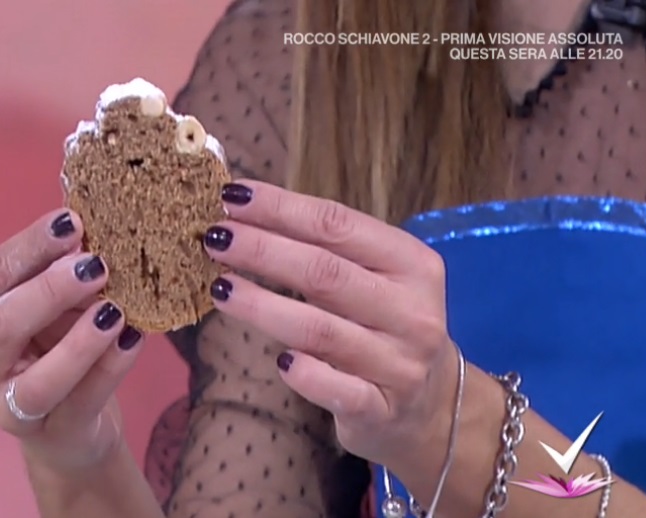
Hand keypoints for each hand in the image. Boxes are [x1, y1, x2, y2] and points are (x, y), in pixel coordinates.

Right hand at [0, 209, 144, 471]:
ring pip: (37, 381)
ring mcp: (7, 408)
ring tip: (114, 309)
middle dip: (50, 290)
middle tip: (96, 264)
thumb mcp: (51, 303)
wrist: (70, 424)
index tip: (73, 222)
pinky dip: (109, 368)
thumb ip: (59, 268)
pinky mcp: (51, 436)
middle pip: (3, 325)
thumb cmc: (54, 345)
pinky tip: (133, 338)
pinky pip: (80, 402)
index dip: (32, 247)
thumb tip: (90, 222)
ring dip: (79, 343)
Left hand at [203, 181, 458, 466]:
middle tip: (216, 237)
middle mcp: (412, 311)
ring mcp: (400, 364)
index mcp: (411, 264)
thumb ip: (324, 249)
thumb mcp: (373, 278)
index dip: (281, 208)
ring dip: (264, 307)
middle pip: (325, 273)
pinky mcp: (383, 411)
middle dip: (263, 250)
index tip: (232, 196)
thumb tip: (245, 213)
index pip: (338, 225)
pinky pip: (339, 391)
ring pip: (321, 331)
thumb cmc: (383, 325)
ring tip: (220, 288)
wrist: (430, 404)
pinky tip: (279, 361)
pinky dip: (307, 376)